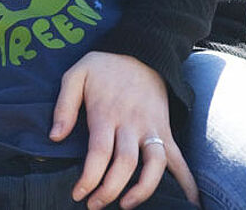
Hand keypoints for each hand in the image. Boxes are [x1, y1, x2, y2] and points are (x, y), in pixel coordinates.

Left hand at [50, 52, 198, 209]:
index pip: (99, 153)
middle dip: (109, 191)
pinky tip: (190, 203)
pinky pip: (180, 159)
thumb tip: (55, 137)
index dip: (89, 178)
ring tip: (125, 205)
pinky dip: (188, 182)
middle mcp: (131, 123)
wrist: (141, 52)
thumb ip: (64, 105)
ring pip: (154, 166)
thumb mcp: (76, 74)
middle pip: (125, 164)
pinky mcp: (165, 131)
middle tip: (94, 206)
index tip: (78, 194)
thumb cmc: (104, 67)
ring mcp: (152, 128)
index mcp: (106, 112)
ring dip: (143, 191)